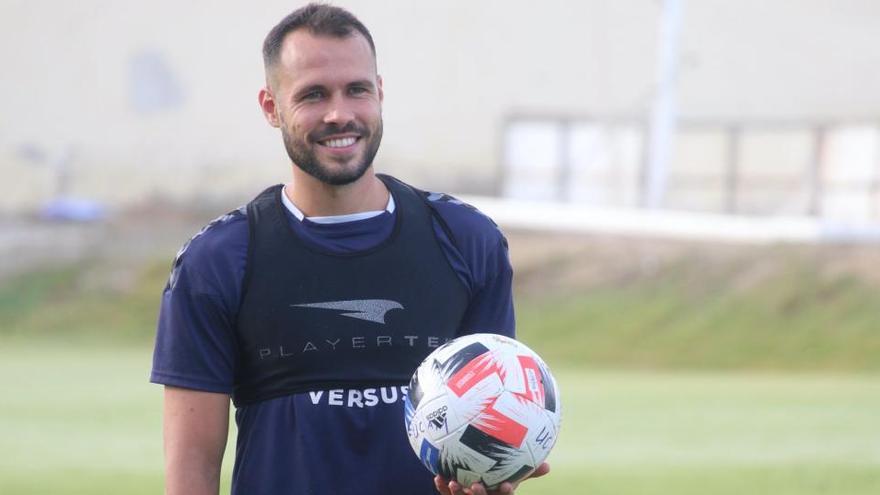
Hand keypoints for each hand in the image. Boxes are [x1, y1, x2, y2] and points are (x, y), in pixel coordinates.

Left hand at [433, 462, 549, 494]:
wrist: (474, 491)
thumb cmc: (497, 485)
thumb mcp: (513, 479)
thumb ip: (527, 472)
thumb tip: (549, 466)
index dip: (505, 493)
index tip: (508, 485)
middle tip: (476, 485)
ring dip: (458, 493)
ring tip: (453, 483)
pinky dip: (442, 487)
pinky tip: (438, 477)